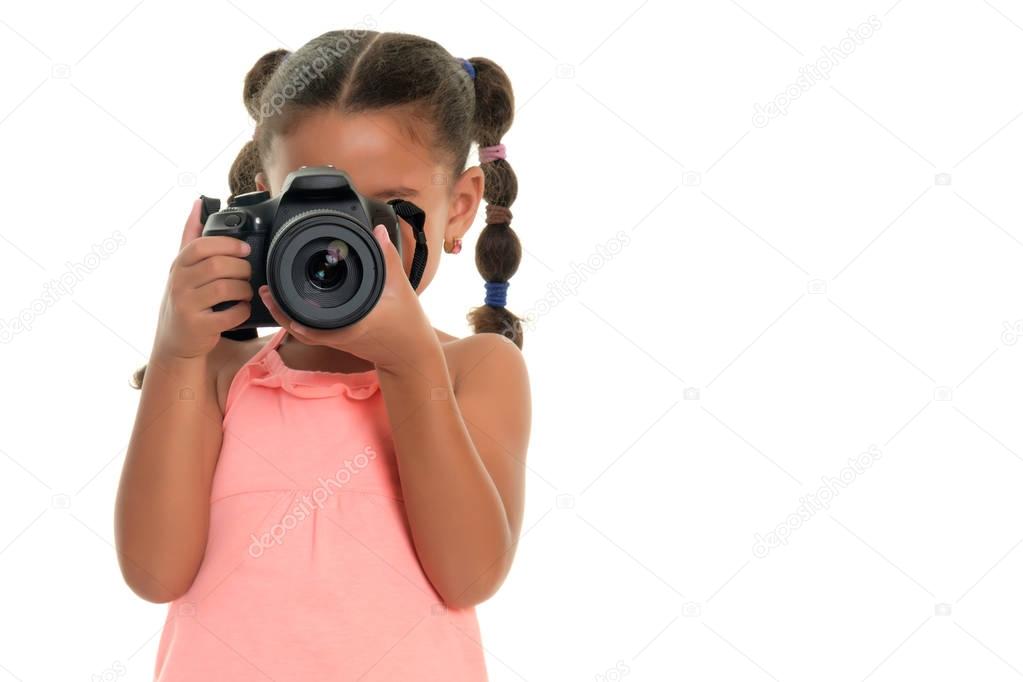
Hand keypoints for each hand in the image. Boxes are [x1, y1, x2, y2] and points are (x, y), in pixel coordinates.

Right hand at [152, 198, 253, 360]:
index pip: (201, 246)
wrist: (175, 342)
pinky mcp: (199, 326)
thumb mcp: (181, 267)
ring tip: (244, 292)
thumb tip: (198, 204)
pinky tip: (240, 309)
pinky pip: (230, 314)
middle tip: (247, 274)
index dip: (228, 245)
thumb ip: (190, 236)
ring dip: (244, 289)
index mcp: (178, 265)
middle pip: (218, 266)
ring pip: (226, 288)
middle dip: (241, 269)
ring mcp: (186, 305)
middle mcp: (179, 283)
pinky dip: (242, 311)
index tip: (244, 249)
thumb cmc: (184, 299)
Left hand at [258, 223, 433, 372]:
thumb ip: (387, 258)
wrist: (411, 355)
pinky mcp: (340, 341)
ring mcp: (338, 340)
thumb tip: (377, 231)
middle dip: (279, 308)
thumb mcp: (400, 288)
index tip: (275, 287)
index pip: (311, 316)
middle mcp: (339, 334)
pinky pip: (311, 334)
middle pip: (298, 326)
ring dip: (284, 316)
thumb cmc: (408, 325)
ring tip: (269, 297)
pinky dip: (298, 322)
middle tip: (264, 289)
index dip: (288, 304)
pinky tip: (290, 308)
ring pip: (302, 332)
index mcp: (351, 322)